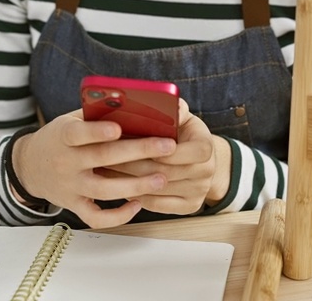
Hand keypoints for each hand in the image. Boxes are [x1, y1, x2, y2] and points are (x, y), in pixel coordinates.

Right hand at [11, 109, 176, 227]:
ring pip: (104, 191)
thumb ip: (95, 115)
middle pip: (102, 159)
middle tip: (167, 146)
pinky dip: (118, 216)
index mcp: (63, 136)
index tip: (118, 129)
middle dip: (138, 152)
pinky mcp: (74, 205)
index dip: (96, 132)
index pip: (77, 134)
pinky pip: (96, 218)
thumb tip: (133, 106)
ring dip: (135, 186)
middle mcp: (66, 163)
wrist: (30, 166)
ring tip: (161, 179)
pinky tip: (138, 204)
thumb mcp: (70, 120)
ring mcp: (70, 187)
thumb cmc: (59, 138)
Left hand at [104, 99, 232, 214]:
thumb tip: (166, 103)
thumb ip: (174, 109)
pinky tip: (117, 186)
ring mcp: (199, 193)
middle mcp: (206, 173)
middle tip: (105, 158)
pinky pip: (157, 205)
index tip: (134, 145)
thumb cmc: (184, 134)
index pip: (186, 151)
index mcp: (207, 147)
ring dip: (129, 182)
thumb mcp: (182, 117)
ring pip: (158, 190)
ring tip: (104, 172)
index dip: (161, 150)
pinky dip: (136, 196)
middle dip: (134, 165)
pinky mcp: (189, 207)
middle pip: (166, 172)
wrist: (200, 161)